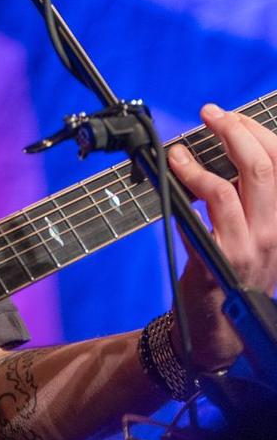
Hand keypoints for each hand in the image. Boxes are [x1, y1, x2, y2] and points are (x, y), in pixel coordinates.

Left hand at [168, 103, 276, 370]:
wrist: (220, 325)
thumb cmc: (231, 269)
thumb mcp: (253, 230)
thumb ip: (246, 194)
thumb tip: (224, 147)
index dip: (257, 132)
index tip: (230, 116)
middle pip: (264, 167)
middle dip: (234, 131)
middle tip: (209, 114)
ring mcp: (252, 245)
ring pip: (233, 186)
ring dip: (201, 160)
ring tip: (179, 151)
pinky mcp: (222, 257)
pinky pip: (206, 210)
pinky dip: (188, 183)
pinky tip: (174, 172)